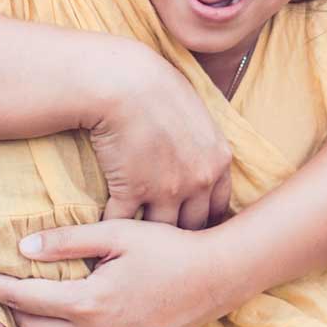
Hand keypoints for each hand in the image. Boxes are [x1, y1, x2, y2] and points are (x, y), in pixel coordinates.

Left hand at [0, 221, 235, 326]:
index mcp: (88, 303)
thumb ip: (68, 241)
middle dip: (5, 307)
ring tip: (16, 303)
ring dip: (30, 326)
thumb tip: (23, 247)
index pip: (23, 297)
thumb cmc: (169, 250)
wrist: (214, 280)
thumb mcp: (119, 234)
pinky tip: (55, 321)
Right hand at [88, 42, 232, 228]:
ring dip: (148, 236)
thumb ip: (206, 144)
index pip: (219, 207)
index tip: (191, 224)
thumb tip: (205, 156)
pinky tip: (107, 229)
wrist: (124, 82)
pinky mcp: (131, 193)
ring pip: (161, 230)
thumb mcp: (198, 114)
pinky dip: (114, 227)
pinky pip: (124, 223)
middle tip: (166, 242)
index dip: (204, 218)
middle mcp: (198, 181)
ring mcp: (166, 191)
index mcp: (218, 161)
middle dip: (181, 235)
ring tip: (138, 244)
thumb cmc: (159, 88)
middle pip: (194, 226)